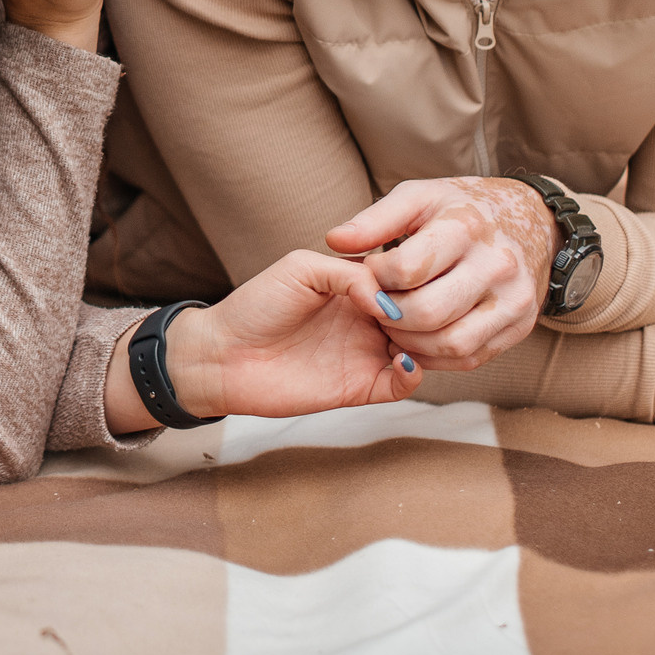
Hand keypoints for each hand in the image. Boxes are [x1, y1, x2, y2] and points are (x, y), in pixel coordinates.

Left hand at [106, 251, 423, 432]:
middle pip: (422, 312)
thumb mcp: (302, 267)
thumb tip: (389, 296)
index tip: (420, 272)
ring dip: (429, 340)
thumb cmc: (256, 304)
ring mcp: (367, 352)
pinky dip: (413, 375)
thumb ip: (349, 272)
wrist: (222, 354)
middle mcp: (369, 318)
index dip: (420, 275)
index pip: (408, 277)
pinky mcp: (361, 386)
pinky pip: (402, 384)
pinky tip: (404, 360)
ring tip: (415, 331)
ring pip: (422, 348)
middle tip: (424, 304)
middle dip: (431, 307)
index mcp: (358, 284)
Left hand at [325, 177, 556, 370]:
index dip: (376, 277)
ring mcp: (514, 300)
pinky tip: (417, 339)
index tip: (370, 272)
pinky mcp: (520, 327)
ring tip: (393, 324)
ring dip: (411, 343)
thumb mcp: (418, 196)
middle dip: (390, 315)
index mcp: (466, 227)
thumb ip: (374, 220)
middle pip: (428, 312)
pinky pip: (470, 358)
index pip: (407, 269)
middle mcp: (497, 265)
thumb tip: (334, 241)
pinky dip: (436, 357)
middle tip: (376, 306)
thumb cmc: (460, 209)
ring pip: (451, 344)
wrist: (531, 222)